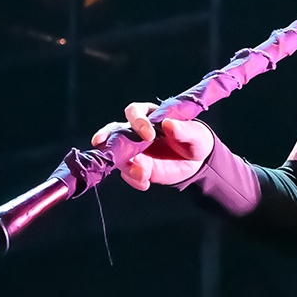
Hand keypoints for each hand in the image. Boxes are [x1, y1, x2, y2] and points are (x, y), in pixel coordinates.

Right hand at [90, 101, 213, 190]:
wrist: (195, 163)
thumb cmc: (195, 140)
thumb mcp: (196, 135)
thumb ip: (185, 130)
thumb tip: (168, 123)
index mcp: (150, 115)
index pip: (135, 112)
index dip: (138, 121)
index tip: (149, 135)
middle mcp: (135, 130)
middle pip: (114, 130)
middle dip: (106, 136)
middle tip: (100, 143)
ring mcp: (132, 150)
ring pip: (116, 154)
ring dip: (125, 165)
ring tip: (142, 174)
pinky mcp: (134, 166)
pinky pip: (126, 173)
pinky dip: (133, 178)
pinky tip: (145, 183)